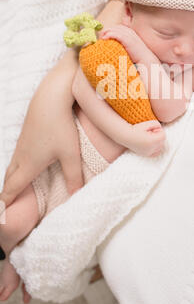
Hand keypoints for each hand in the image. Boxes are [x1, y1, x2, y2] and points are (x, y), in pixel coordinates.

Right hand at [0, 63, 83, 209]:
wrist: (51, 97)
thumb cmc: (60, 126)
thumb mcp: (71, 154)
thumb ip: (73, 176)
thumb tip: (75, 196)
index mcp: (28, 165)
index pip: (11, 189)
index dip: (4, 204)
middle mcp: (21, 156)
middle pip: (8, 179)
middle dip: (5, 193)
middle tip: (3, 205)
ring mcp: (22, 144)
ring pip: (11, 166)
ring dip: (10, 179)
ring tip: (13, 188)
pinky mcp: (26, 134)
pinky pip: (17, 156)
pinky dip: (16, 167)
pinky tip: (25, 164)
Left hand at [100, 25, 153, 63]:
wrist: (146, 59)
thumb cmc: (138, 56)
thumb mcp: (131, 47)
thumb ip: (124, 44)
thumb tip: (116, 48)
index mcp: (131, 32)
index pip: (118, 27)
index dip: (110, 30)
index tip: (104, 36)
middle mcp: (130, 31)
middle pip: (115, 27)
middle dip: (107, 30)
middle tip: (101, 37)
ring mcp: (129, 35)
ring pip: (114, 29)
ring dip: (106, 32)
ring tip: (101, 38)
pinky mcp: (127, 39)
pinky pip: (115, 34)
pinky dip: (109, 35)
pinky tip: (104, 38)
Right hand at [126, 120, 165, 156]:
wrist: (126, 136)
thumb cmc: (136, 128)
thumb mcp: (148, 123)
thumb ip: (157, 124)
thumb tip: (160, 129)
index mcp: (152, 141)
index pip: (163, 136)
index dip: (159, 131)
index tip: (153, 129)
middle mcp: (151, 148)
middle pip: (162, 142)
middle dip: (159, 136)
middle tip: (151, 132)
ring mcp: (148, 153)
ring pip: (160, 148)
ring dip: (157, 142)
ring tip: (150, 137)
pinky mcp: (146, 155)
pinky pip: (156, 153)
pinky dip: (155, 148)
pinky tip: (150, 143)